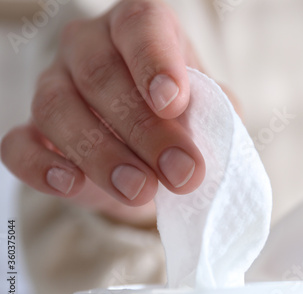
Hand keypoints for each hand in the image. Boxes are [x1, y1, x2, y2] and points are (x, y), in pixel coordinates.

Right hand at [1, 0, 206, 221]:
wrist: (148, 153)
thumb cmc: (181, 119)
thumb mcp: (208, 109)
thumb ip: (215, 113)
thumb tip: (211, 133)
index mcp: (138, 27)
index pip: (140, 26)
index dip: (154, 62)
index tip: (174, 103)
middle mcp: (89, 46)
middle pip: (101, 76)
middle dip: (144, 130)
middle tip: (180, 171)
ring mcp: (53, 85)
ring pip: (58, 109)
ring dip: (102, 154)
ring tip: (140, 190)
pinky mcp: (32, 132)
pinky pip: (19, 145)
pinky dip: (42, 166)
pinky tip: (72, 185)